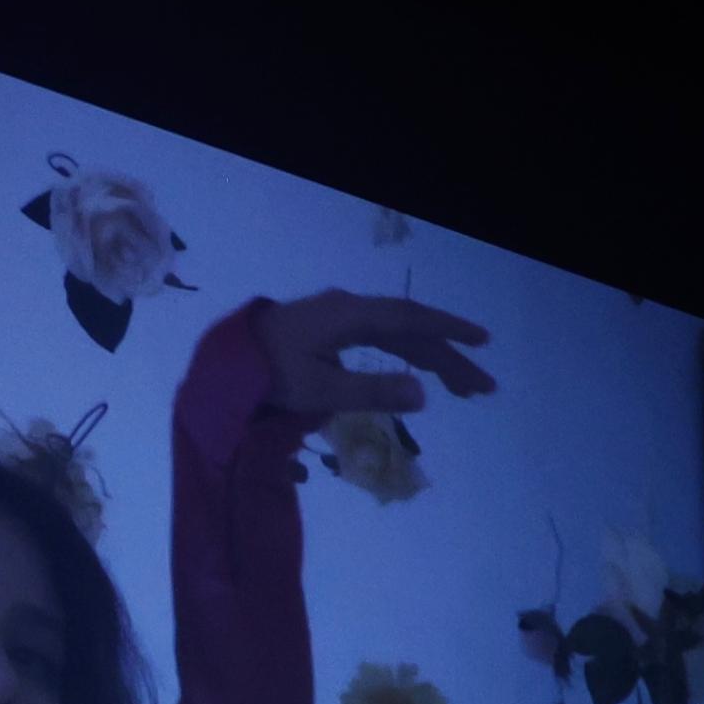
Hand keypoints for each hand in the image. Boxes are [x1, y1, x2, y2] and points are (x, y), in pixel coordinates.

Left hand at [256, 291, 493, 420]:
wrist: (221, 362)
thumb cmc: (265, 375)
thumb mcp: (318, 389)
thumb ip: (371, 391)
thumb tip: (423, 393)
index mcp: (349, 317)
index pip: (411, 320)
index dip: (449, 331)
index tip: (482, 343)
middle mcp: (349, 311)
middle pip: (410, 330)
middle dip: (449, 357)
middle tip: (483, 388)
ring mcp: (339, 319)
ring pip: (397, 335)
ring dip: (430, 358)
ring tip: (462, 388)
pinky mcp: (329, 331)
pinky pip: (380, 339)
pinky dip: (406, 355)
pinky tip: (418, 373)